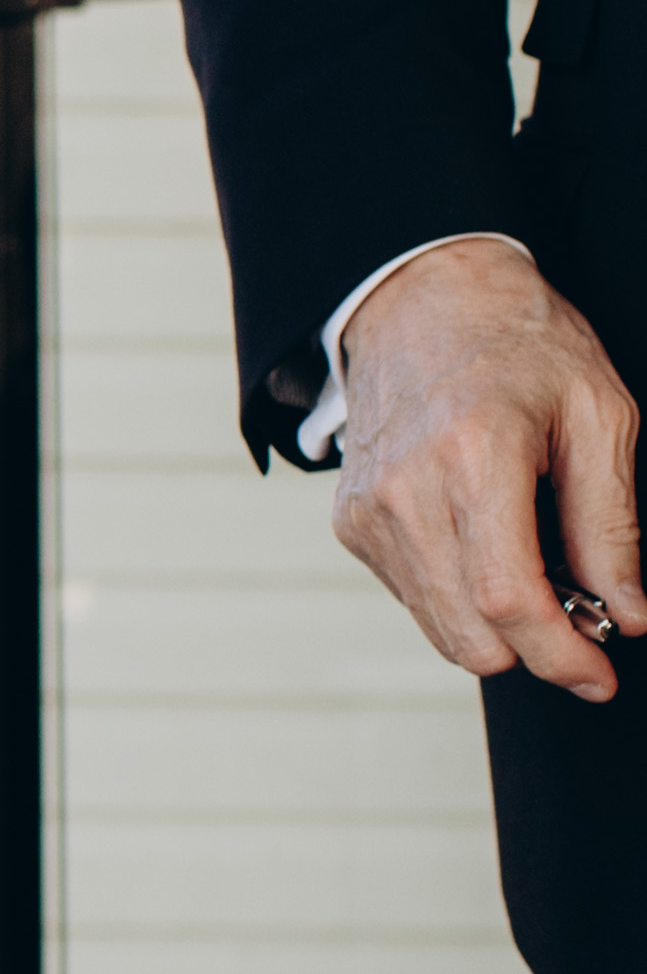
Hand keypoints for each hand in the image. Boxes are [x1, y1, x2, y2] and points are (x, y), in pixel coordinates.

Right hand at [336, 238, 640, 700]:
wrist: (423, 298)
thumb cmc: (520, 344)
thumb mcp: (599, 414)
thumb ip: (611, 524)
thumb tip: (625, 615)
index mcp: (475, 454)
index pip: (509, 598)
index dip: (563, 656)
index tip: (601, 675)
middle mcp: (408, 489)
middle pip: (472, 635)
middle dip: (537, 648)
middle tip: (582, 613)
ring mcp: (371, 509)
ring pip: (442, 629)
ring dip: (499, 626)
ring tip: (537, 569)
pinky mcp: (354, 521)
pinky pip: (417, 599)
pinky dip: (460, 595)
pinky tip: (486, 542)